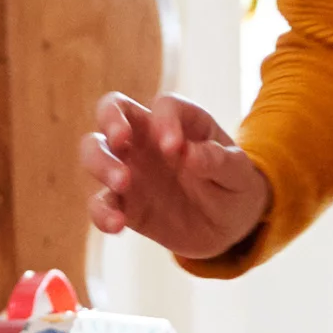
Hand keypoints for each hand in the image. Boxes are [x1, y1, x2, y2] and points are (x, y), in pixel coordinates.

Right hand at [81, 90, 267, 261]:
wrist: (228, 226)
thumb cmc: (233, 186)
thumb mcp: (239, 174)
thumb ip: (219, 160)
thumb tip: (189, 154)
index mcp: (180, 121)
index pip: (164, 106)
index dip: (165, 120)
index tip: (174, 148)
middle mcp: (147, 138)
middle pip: (111, 110)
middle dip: (110, 121)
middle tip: (121, 142)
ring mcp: (130, 169)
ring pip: (94, 150)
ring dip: (100, 163)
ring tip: (122, 184)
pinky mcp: (123, 203)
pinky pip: (100, 202)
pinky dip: (101, 212)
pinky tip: (116, 224)